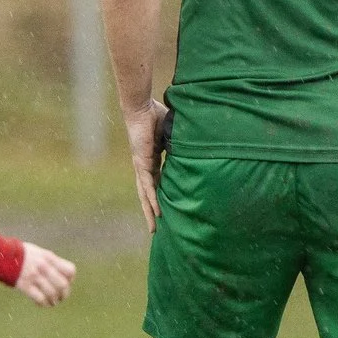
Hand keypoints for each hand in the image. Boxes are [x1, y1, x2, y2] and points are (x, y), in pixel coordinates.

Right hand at [14, 243, 75, 306]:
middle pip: (63, 285)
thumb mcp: (38, 252)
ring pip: (52, 293)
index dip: (70, 279)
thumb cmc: (20, 254)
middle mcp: (44, 266)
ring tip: (52, 302)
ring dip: (54, 301)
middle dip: (64, 294)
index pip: (70, 271)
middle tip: (61, 297)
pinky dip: (43, 303)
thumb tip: (60, 274)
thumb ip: (49, 261)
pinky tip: (42, 303)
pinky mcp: (25, 285)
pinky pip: (40, 298)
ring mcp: (34, 276)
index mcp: (49, 257)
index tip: (65, 282)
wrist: (1, 254)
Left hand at [123, 100, 170, 231]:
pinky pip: (148, 185)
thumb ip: (180, 142)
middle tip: (155, 230)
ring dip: (149, 212)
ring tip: (154, 228)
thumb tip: (197, 145)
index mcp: (151, 160)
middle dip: (150, 212)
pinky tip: (156, 212)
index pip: (156, 183)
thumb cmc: (154, 114)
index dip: (159, 197)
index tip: (164, 211)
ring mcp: (142, 166)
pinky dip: (152, 199)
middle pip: (147, 194)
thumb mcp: (172, 133)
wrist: (140, 107)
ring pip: (145, 194)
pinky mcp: (141, 163)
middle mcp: (145, 166)